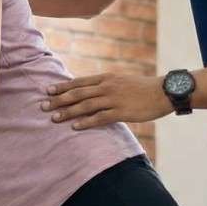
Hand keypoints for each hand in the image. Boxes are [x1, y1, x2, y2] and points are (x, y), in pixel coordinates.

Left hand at [40, 74, 171, 129]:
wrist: (163, 92)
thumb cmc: (143, 88)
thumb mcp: (122, 81)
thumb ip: (106, 85)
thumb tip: (92, 91)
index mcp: (106, 78)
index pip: (79, 82)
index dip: (62, 87)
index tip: (47, 91)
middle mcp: (107, 87)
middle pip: (78, 94)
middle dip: (59, 100)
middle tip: (43, 106)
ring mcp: (114, 99)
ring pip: (85, 106)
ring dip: (68, 112)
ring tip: (54, 118)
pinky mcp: (122, 112)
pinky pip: (100, 118)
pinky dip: (85, 122)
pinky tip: (74, 127)